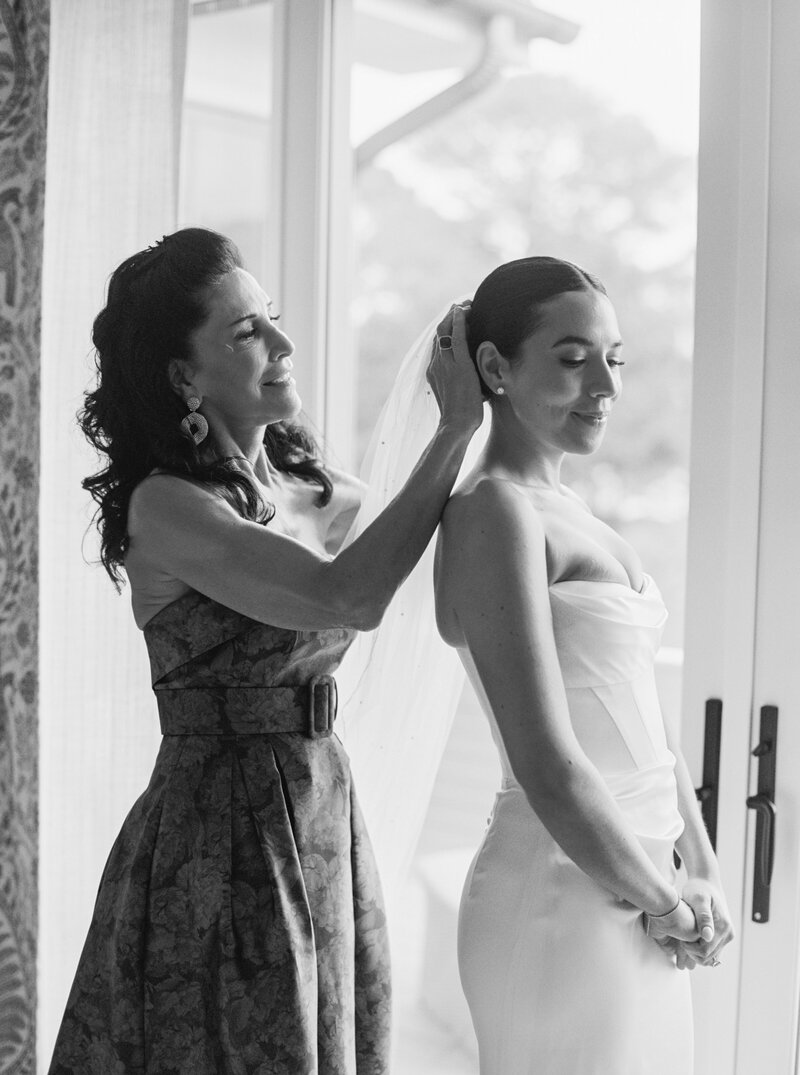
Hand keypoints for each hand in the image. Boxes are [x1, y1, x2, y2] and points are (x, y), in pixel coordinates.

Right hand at [427, 303, 482, 434]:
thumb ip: (467, 384)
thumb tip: (482, 381)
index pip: (438, 344)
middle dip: (449, 317)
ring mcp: (445, 364)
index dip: (445, 329)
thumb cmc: (463, 418)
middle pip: (439, 333)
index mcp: (434, 372)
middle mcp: (436, 365)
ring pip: (445, 331)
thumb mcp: (462, 396)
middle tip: (461, 307)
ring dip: (455, 315)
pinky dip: (459, 321)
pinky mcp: (458, 365)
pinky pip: (455, 337)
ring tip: (466, 305)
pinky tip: (464, 310)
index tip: (456, 320)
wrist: (457, 426)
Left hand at [650, 879, 733, 969]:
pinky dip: (701, 950)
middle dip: (693, 953)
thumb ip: (703, 917)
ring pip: (711, 957)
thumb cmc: (699, 888)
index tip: (680, 939)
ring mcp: (727, 936)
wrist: (706, 882)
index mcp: (723, 927)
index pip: (705, 952)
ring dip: (697, 954)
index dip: (690, 950)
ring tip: (685, 940)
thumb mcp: (698, 899)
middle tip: (681, 940)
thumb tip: (707, 936)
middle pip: (708, 958)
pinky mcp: (723, 936)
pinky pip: (712, 951)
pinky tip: (690, 940)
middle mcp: (728, 934)